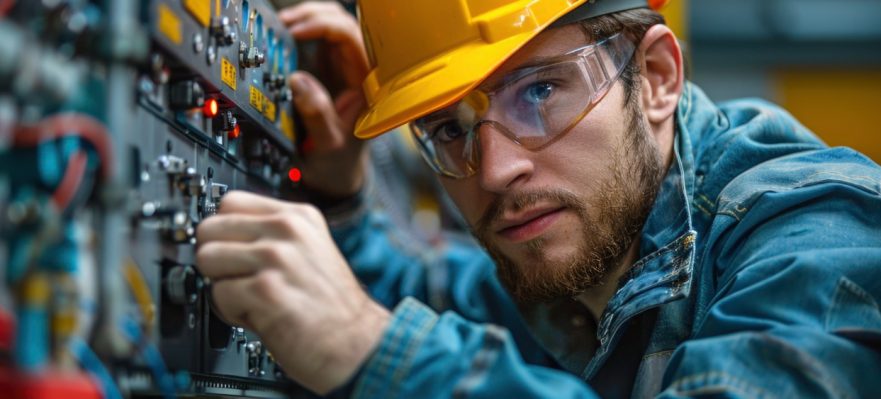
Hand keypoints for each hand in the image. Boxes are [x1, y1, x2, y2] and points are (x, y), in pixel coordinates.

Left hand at [195, 191, 389, 393]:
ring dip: (222, 285)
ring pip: (207, 258)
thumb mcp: (312, 250)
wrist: (358, 344)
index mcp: (298, 216)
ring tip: (252, 298)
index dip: (225, 231)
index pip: (229, 202)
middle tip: (241, 279)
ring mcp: (276, 258)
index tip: (231, 250)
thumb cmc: (334, 308)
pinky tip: (260, 316)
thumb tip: (224, 235)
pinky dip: (232, 313)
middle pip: (210, 228)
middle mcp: (287, 231)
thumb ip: (274, 236)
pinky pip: (217, 294)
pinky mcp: (265, 290)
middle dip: (217, 258)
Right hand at [280, 2, 369, 198]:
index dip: (323, 26)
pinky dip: (301, 30)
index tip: (295, 32)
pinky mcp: (329, 70)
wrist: (337, 175)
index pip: (352, 37)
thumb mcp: (328, 144)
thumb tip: (299, 81)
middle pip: (343, 22)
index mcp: (368, 84)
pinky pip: (318, 38)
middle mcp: (360, 70)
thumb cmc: (339, 162)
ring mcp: (345, 68)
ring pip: (331, 25)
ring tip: (282, 26)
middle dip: (312, 15)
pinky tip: (285, 36)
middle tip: (283, 25)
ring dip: (307, 19)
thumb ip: (317, 115)